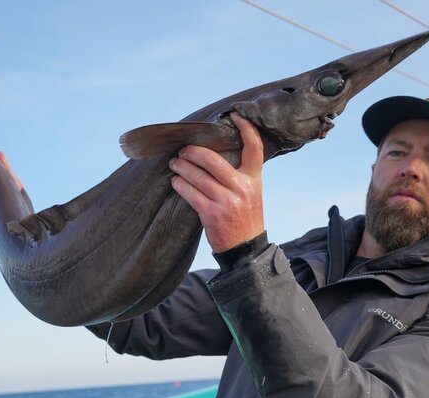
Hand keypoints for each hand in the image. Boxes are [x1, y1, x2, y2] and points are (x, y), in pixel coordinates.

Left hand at [169, 113, 264, 252]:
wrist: (246, 250)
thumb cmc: (245, 219)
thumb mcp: (251, 194)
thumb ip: (239, 176)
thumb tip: (214, 157)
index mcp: (254, 180)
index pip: (254, 148)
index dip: (246, 129)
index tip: (235, 115)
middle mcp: (242, 187)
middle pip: (213, 159)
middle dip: (193, 152)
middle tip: (183, 150)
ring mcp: (227, 201)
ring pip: (198, 176)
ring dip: (182, 167)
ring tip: (174, 164)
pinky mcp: (212, 214)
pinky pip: (190, 193)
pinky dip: (180, 185)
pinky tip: (175, 182)